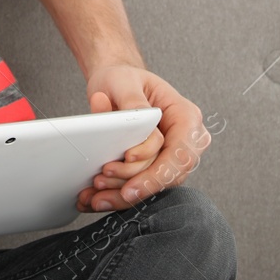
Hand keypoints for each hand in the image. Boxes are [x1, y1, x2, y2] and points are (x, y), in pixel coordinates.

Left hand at [74, 64, 208, 212]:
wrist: (115, 85)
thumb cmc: (124, 80)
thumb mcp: (125, 81)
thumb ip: (134, 102)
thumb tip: (139, 121)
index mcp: (186, 117)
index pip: (180, 154)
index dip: (157, 172)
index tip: (130, 183)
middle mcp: (184, 141)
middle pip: (167, 174)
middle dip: (134, 185)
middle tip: (101, 184)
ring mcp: (169, 157)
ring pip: (152, 185)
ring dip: (121, 195)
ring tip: (93, 196)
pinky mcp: (152, 169)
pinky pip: (139, 187)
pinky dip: (116, 195)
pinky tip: (95, 199)